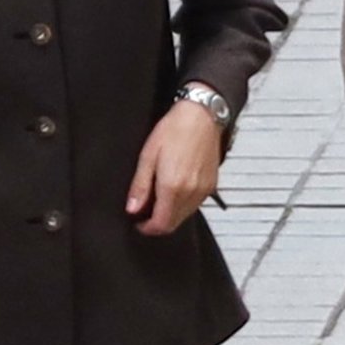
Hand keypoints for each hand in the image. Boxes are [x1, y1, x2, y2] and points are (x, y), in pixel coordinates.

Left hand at [126, 98, 222, 234]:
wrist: (201, 116)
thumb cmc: (175, 129)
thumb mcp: (148, 155)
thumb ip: (140, 186)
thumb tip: (132, 208)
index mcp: (173, 187)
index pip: (161, 224)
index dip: (147, 228)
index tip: (138, 222)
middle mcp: (191, 192)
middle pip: (174, 223)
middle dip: (158, 223)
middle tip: (146, 212)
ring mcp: (204, 190)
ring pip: (185, 216)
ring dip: (171, 214)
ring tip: (159, 198)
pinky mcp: (212, 185)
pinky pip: (195, 205)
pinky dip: (183, 205)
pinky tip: (175, 190)